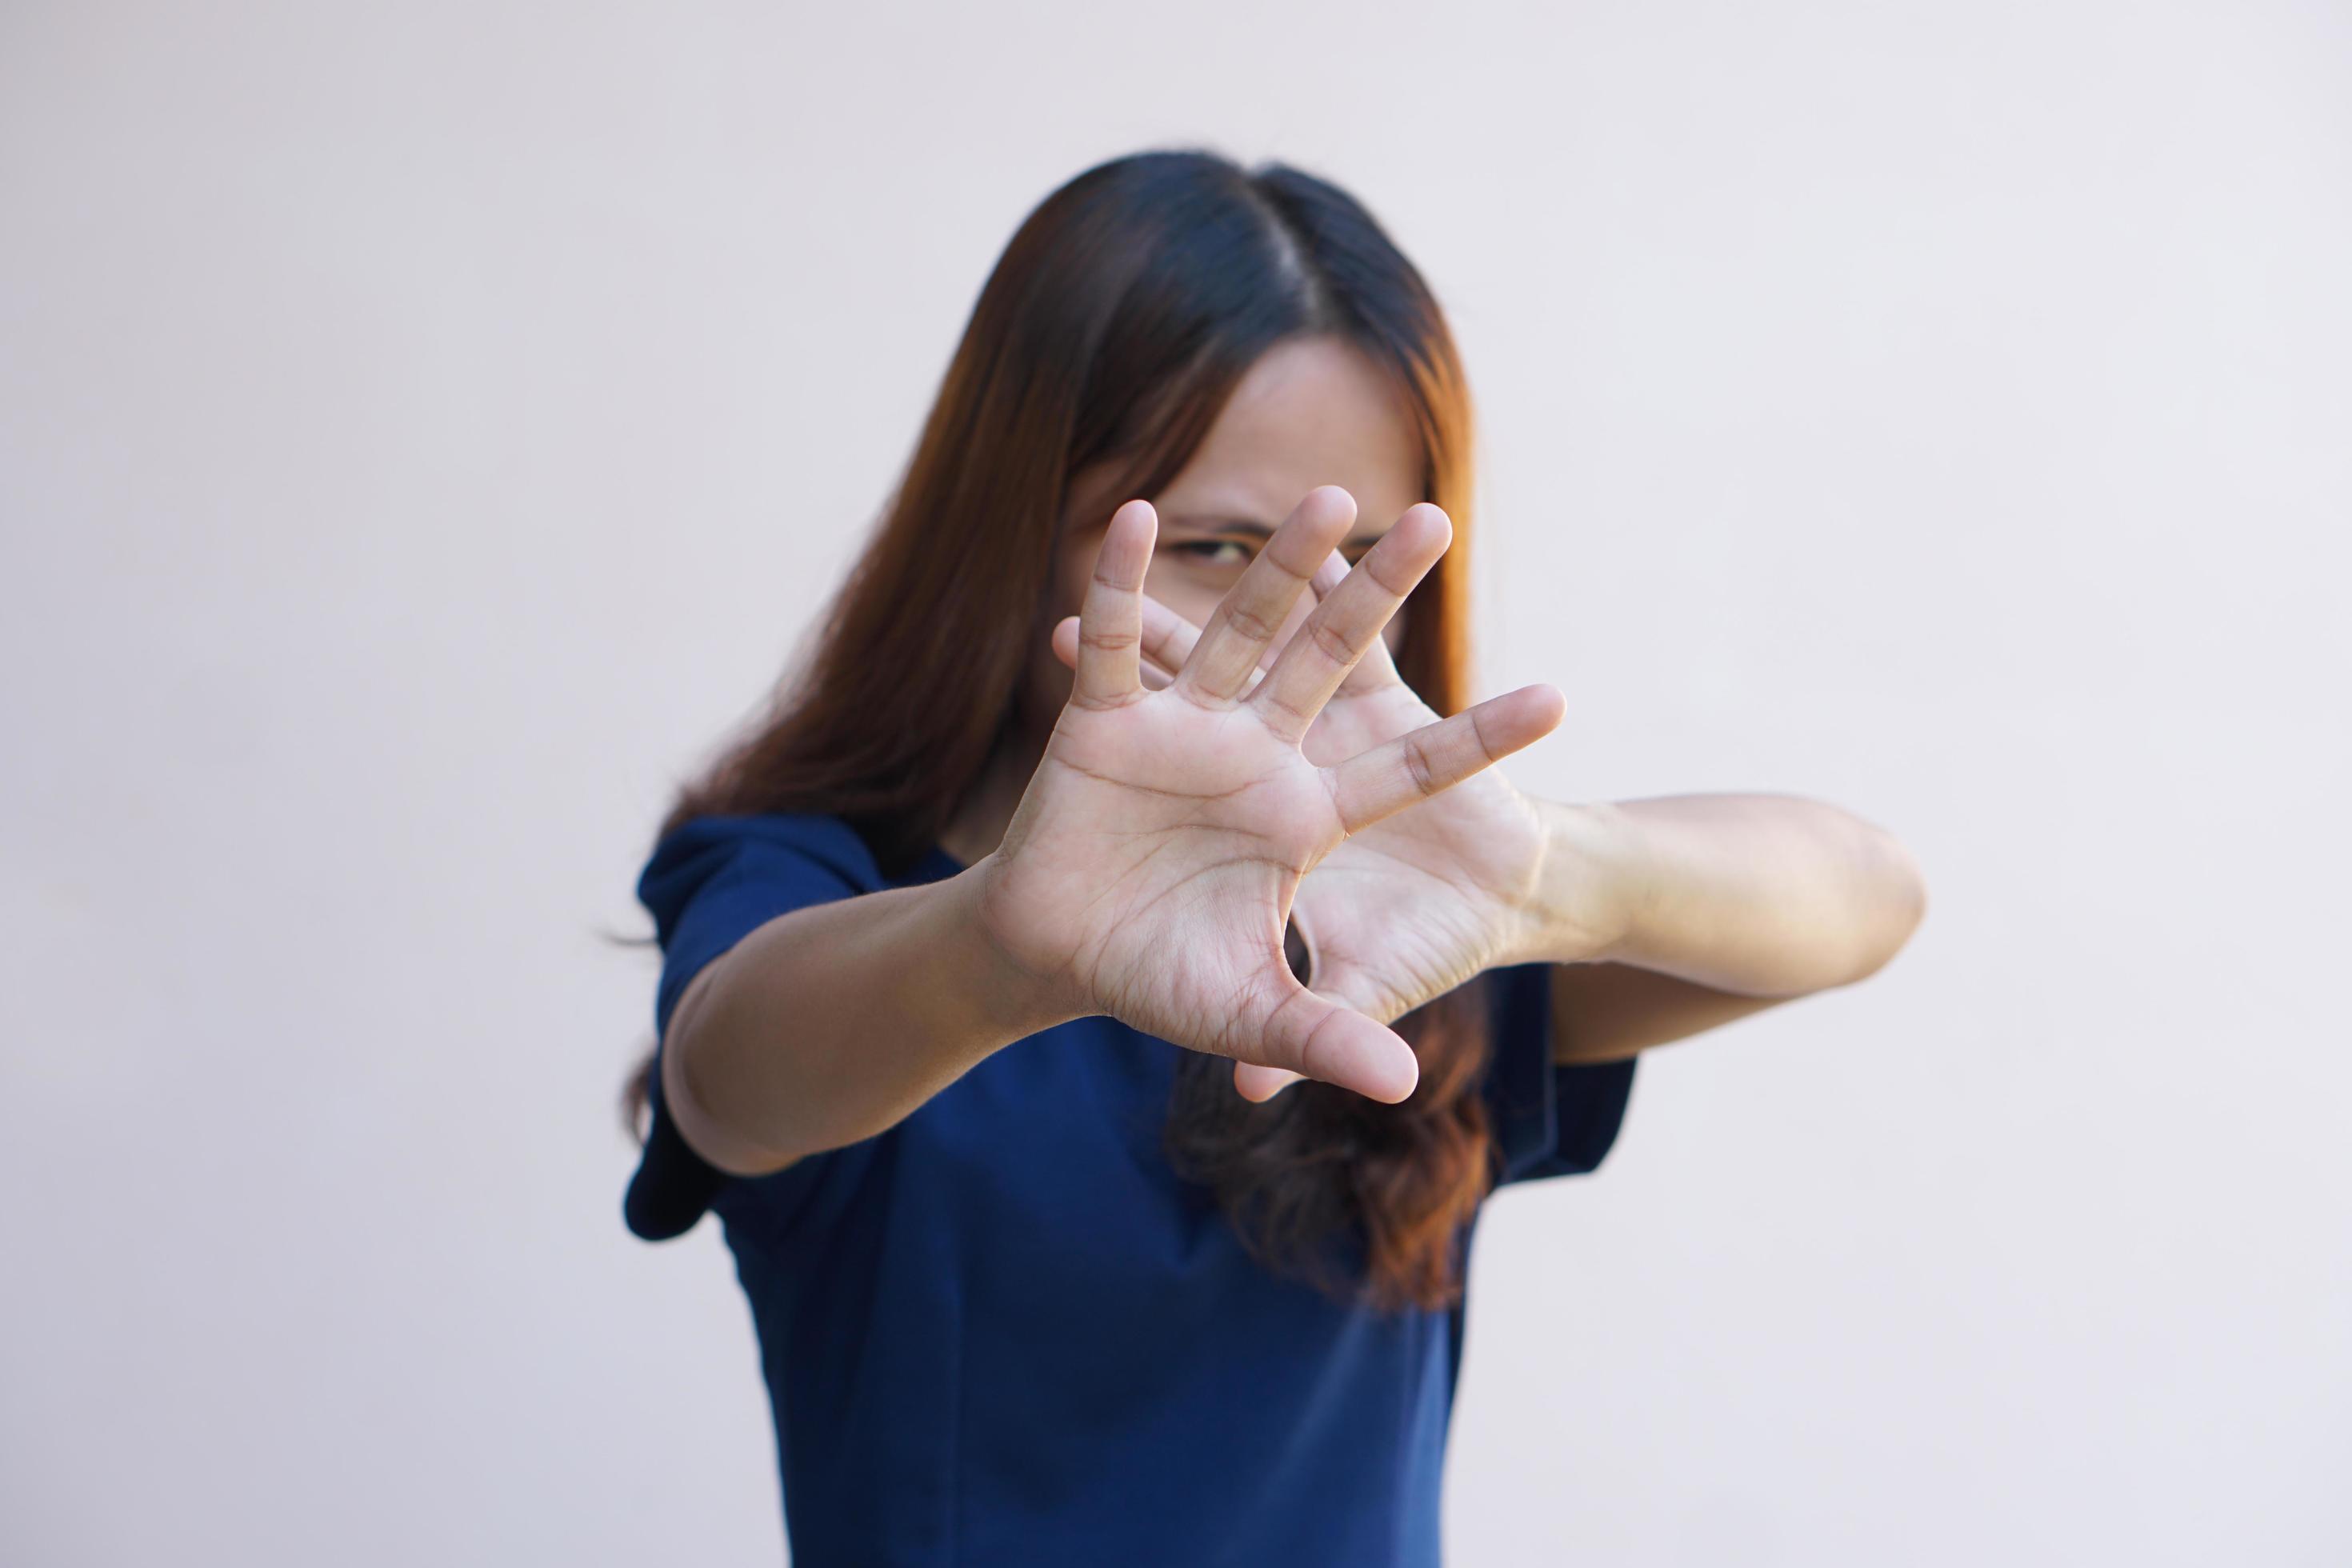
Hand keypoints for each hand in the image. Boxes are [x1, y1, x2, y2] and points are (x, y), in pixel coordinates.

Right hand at [976, 487, 1565, 1102]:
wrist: (1057, 959)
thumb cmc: (1157, 977)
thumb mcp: (1251, 1012)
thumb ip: (1324, 1035)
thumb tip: (1403, 1088)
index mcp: (1307, 815)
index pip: (1410, 768)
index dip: (1479, 739)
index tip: (1562, 702)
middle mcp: (1257, 755)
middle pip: (1332, 662)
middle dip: (1380, 595)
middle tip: (1436, 522)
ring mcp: (1184, 730)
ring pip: (1240, 631)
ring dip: (1278, 566)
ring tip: (1327, 496)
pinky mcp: (1104, 723)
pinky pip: (1116, 647)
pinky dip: (1116, 588)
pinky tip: (1128, 519)